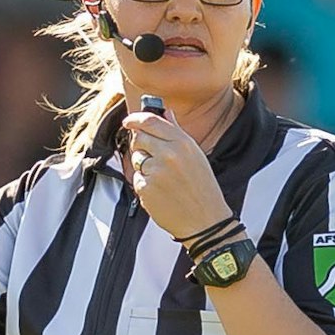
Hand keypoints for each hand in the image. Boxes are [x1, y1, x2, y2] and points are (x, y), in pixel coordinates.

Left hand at [119, 110, 232, 240]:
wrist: (205, 220)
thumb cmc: (202, 189)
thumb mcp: (195, 155)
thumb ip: (177, 133)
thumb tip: (166, 113)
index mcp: (182, 143)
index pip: (151, 121)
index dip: (135, 118)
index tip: (129, 120)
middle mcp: (168, 154)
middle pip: (139, 138)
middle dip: (140, 145)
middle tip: (150, 156)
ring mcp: (156, 171)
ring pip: (136, 159)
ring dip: (143, 167)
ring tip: (163, 179)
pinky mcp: (146, 188)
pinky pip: (137, 179)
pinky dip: (145, 185)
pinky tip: (161, 192)